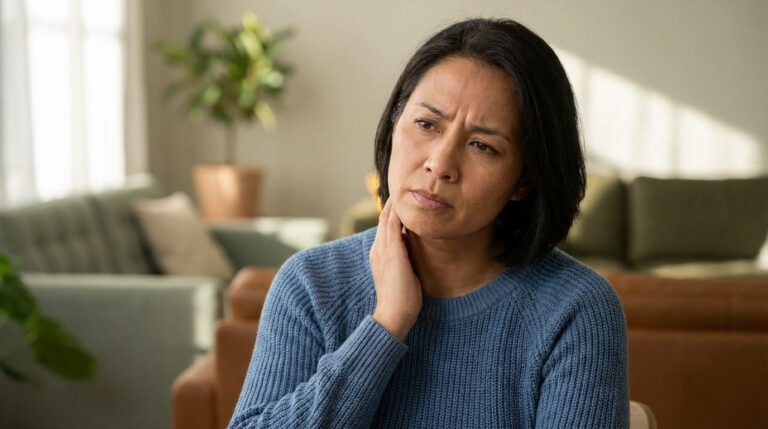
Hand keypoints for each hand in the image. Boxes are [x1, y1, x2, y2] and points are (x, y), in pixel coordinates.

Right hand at [369, 199, 422, 340]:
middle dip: (392, 203)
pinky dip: (398, 213)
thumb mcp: (403, 274)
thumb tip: (412, 249)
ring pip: (387, 218)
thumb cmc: (401, 300)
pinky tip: (405, 202)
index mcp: (380, 254)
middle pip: (383, 218)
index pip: (385, 228)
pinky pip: (393, 225)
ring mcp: (383, 250)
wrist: (394, 315)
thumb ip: (404, 260)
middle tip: (402, 186)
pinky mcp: (392, 253)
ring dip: (395, 203)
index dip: (393, 213)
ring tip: (404, 187)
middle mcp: (378, 249)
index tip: (402, 201)